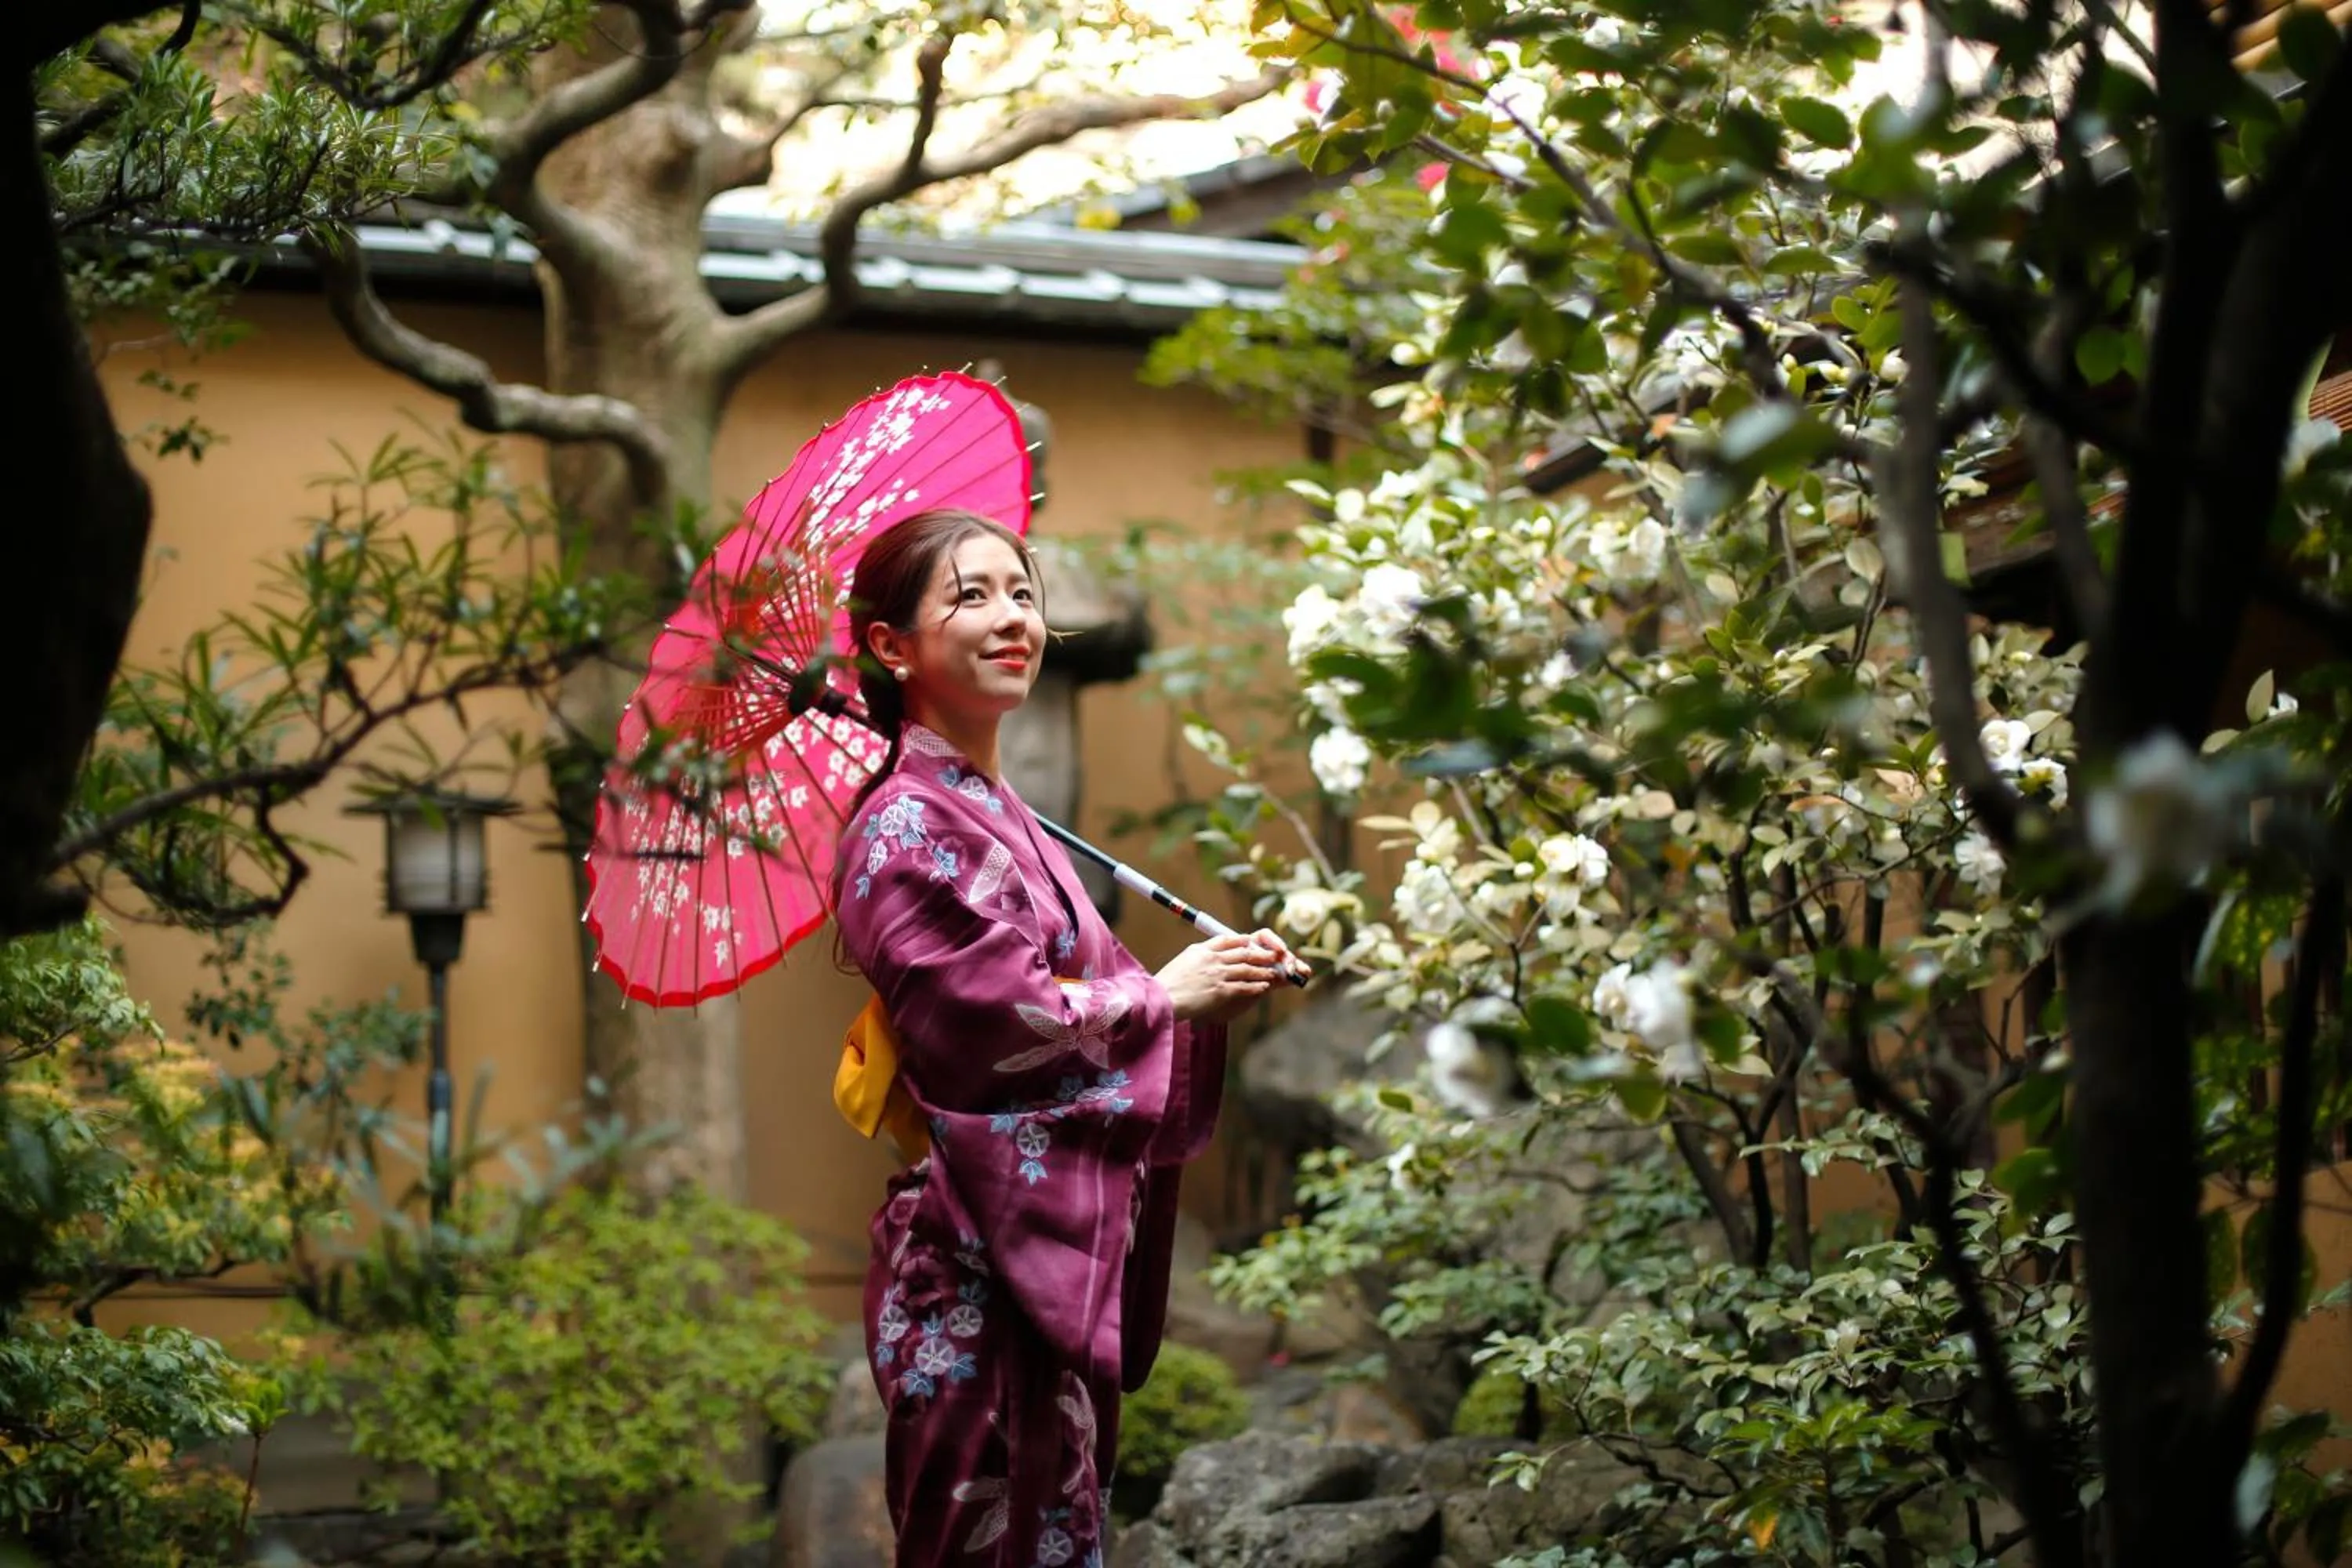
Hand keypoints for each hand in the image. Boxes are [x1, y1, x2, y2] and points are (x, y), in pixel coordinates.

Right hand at [1157, 929, 1296, 1024]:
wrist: (1162, 998)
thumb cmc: (1168, 983)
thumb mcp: (1183, 961)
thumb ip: (1198, 957)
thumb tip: (1207, 956)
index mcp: (1201, 949)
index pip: (1226, 939)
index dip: (1241, 940)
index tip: (1250, 941)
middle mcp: (1212, 959)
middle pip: (1243, 952)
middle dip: (1260, 954)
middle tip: (1272, 956)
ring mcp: (1218, 974)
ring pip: (1247, 969)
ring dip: (1262, 971)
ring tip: (1272, 973)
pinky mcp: (1221, 991)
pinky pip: (1244, 986)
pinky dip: (1256, 986)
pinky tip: (1264, 987)